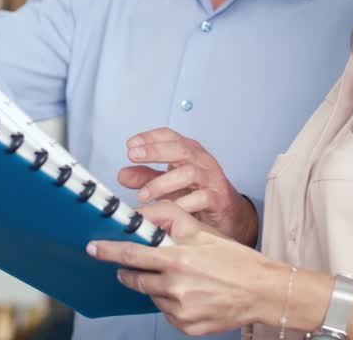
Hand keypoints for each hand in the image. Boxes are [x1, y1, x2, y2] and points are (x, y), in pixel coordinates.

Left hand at [88, 202, 285, 336]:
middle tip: (128, 266)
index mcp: (178, 259)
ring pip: (152, 296)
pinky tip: (189, 294)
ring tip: (180, 278)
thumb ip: (170, 218)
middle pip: (135, 279)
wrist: (261, 291)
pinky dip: (171, 303)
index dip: (108, 250)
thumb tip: (141, 214)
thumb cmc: (234, 259)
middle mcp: (176, 287)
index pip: (131, 254)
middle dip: (127, 271)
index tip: (93, 247)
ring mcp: (181, 310)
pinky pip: (166, 313)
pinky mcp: (186, 326)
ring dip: (156, 286)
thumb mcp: (202, 231)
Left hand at [119, 128, 259, 245]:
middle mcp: (202, 161)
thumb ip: (147, 177)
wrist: (229, 216)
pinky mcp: (219, 199)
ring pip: (189, 172)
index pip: (170, 136)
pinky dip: (183, 203)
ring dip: (162, 183)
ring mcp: (212, 179)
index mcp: (189, 152)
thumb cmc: (199, 195)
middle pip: (180, 148)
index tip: (130, 145)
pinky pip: (202, 198)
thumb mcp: (169, 184)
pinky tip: (168, 209)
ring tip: (142, 195)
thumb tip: (122, 174)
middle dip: (155, 151)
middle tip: (133, 156)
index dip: (149, 137)